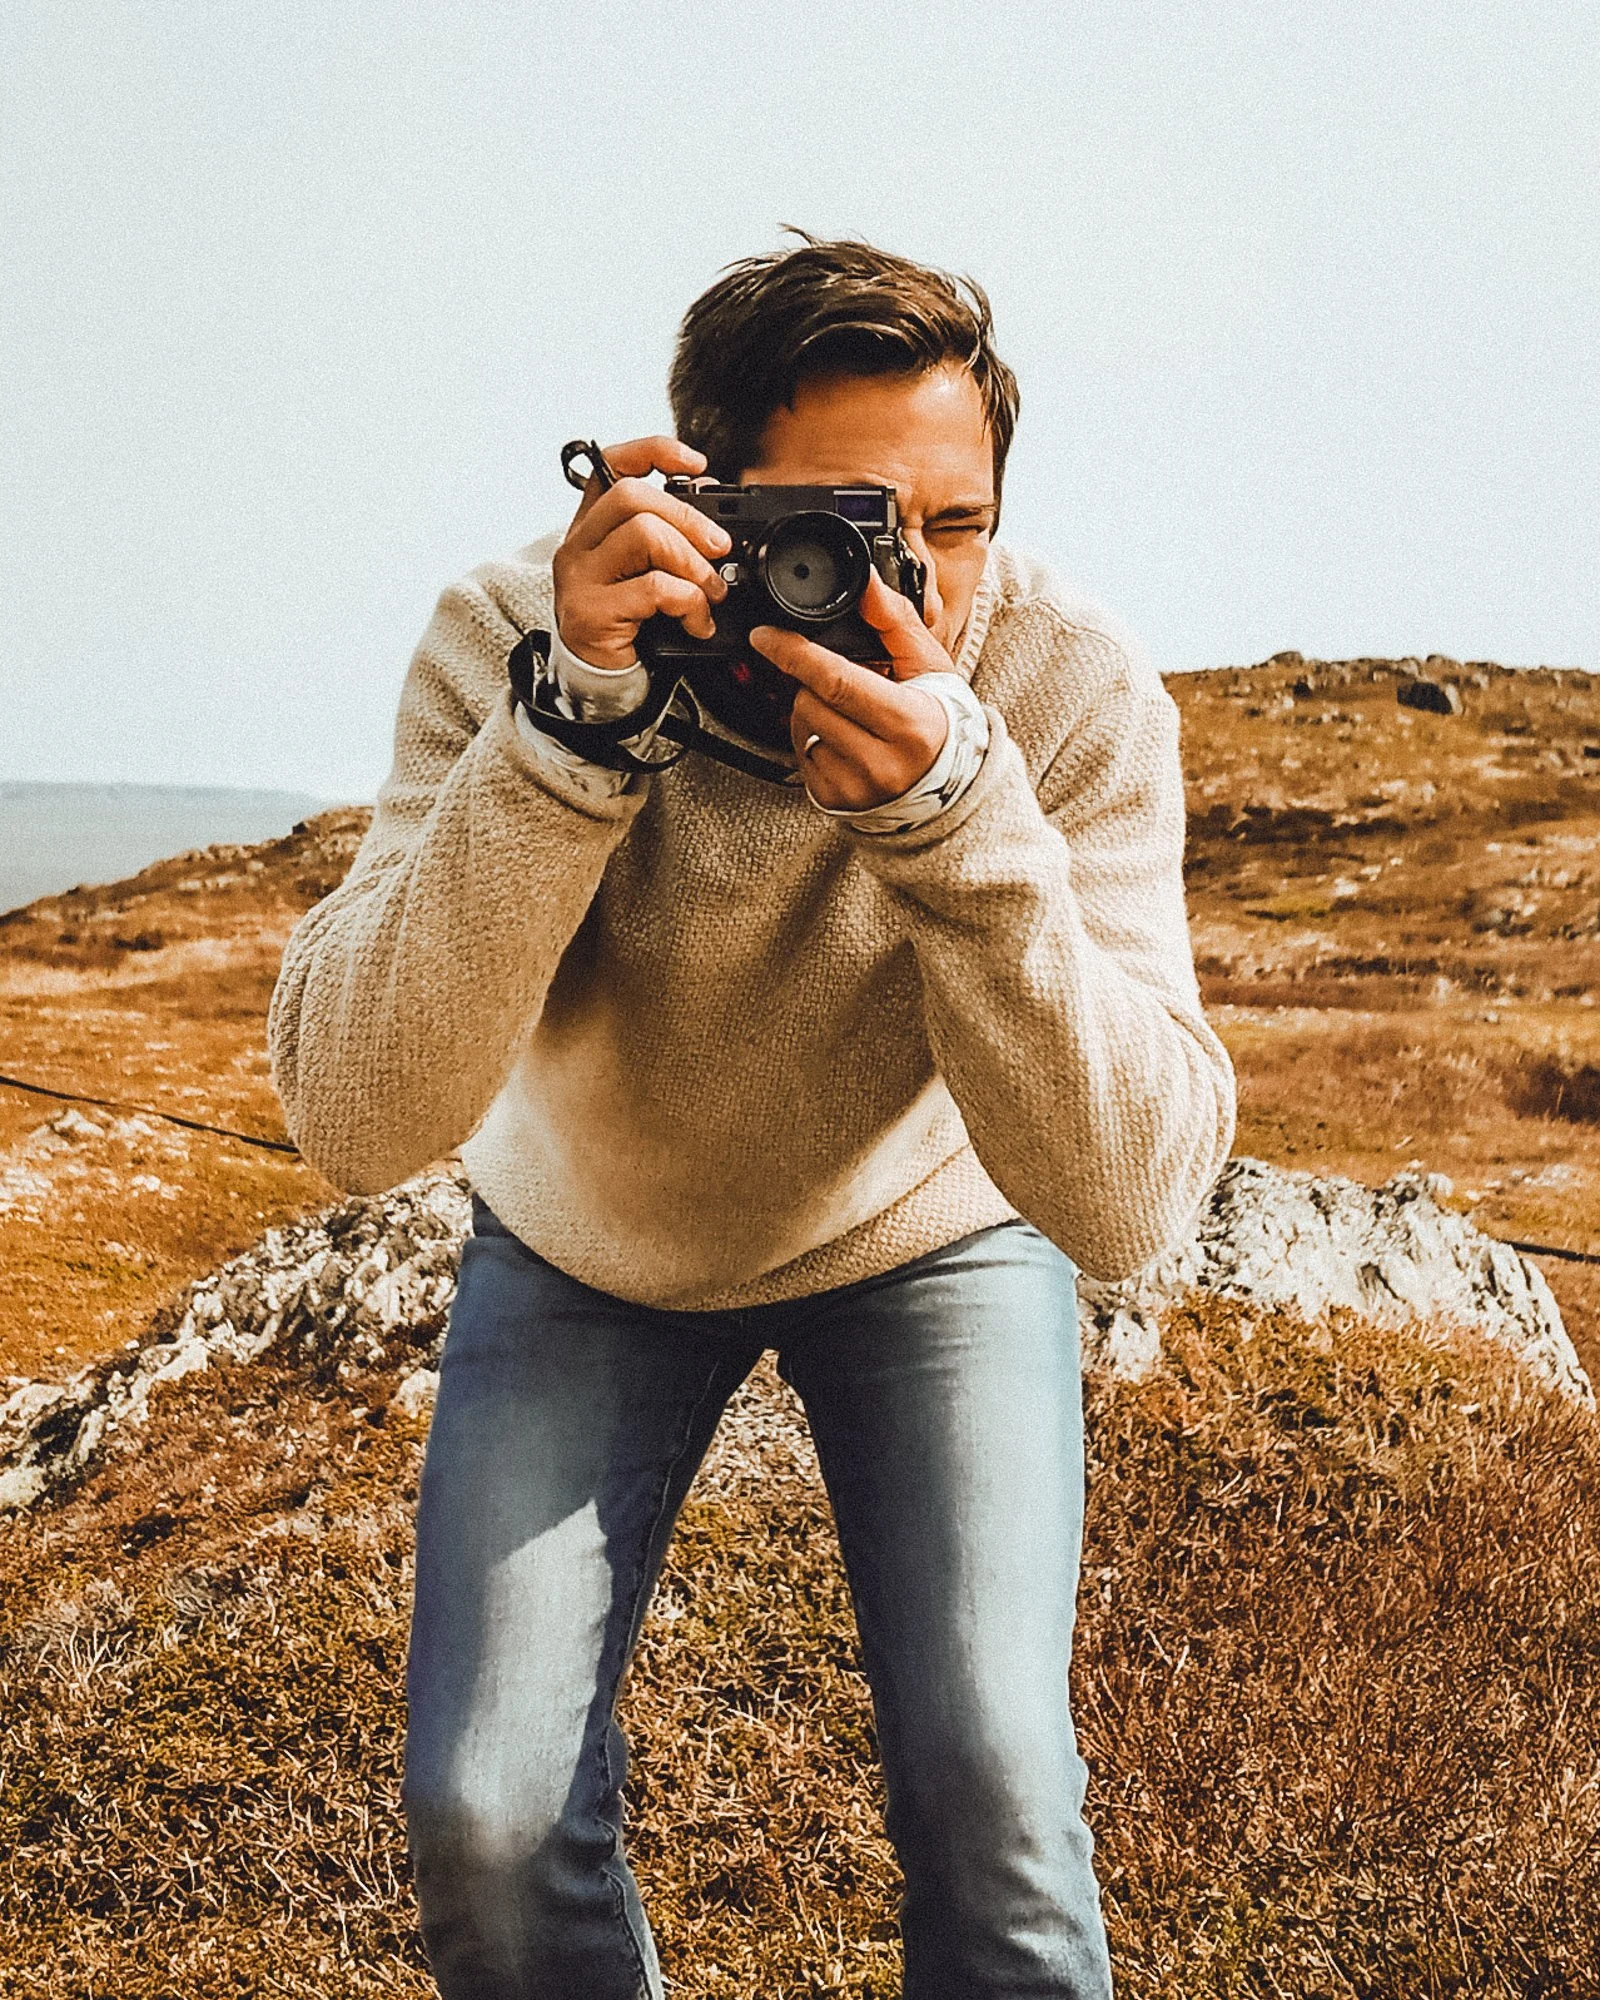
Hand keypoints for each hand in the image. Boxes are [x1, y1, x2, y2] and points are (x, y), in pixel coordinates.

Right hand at [551, 437, 733, 669]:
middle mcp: (579, 545)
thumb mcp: (648, 571)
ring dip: (692, 562)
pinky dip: (688, 602)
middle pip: (631, 496)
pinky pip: (653, 588)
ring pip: (642, 535)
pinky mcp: (591, 612)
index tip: (695, 463)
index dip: (654, 451)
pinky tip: (696, 620)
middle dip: (688, 518)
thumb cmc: (629, 625)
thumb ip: (668, 538)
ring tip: (710, 591)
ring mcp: (580, 578)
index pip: (611, 464)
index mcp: (592, 526)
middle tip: (718, 547)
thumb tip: (712, 509)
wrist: (602, 684)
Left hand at [751, 570, 953, 810]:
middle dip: (815, 683)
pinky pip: (800, 755)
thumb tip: (867, 585)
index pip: (836, 681)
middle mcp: (879, 762)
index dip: (795, 653)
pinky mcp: (834, 799)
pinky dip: (814, 739)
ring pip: (800, 727)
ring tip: (851, 714)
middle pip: (810, 702)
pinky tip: (845, 739)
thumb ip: (894, 621)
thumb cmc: (940, 718)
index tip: (766, 636)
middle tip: (845, 683)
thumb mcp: (928, 664)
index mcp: (907, 724)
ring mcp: (854, 786)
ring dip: (814, 710)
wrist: (948, 783)